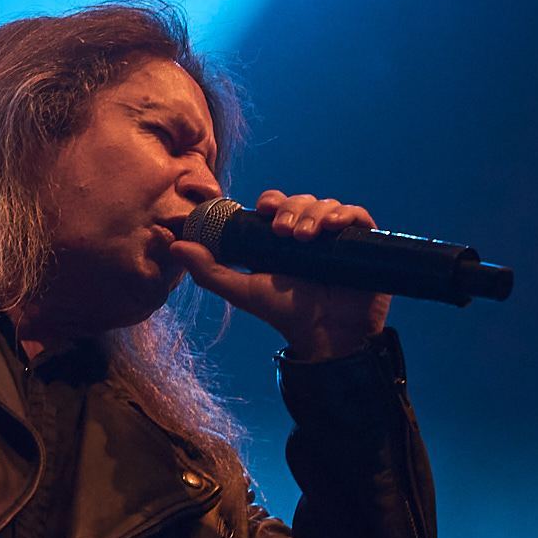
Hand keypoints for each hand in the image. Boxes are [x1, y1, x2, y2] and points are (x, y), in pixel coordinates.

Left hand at [170, 192, 390, 362]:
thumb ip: (208, 270)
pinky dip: (345, 215)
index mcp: (281, 238)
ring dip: (314, 213)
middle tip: (283, 231)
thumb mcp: (242, 291)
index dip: (271, 200)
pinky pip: (357, 216)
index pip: (276, 204)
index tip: (262, 209)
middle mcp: (309, 233)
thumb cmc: (284, 314)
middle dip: (291, 208)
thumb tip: (173, 244)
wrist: (325, 336)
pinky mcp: (364, 243)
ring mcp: (337, 237)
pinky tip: (334, 227)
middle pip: (301, 200)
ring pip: (326, 205)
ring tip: (305, 237)